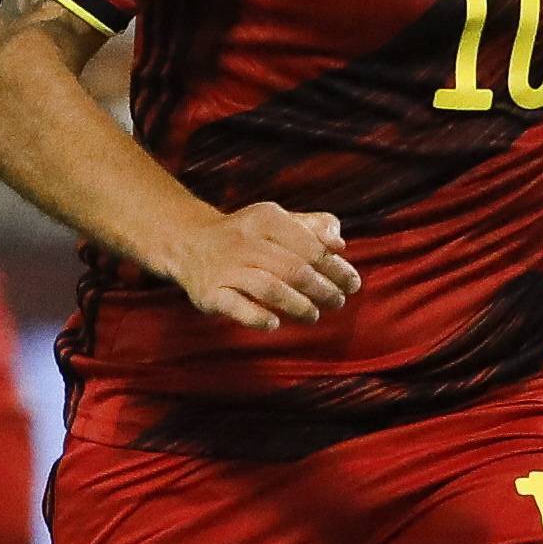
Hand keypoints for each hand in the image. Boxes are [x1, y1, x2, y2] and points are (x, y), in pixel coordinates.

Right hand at [164, 202, 362, 331]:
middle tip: (337, 302)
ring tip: (314, 315)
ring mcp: (225, 267)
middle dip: (322, 289)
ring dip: (298, 305)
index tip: (353, 284)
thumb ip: (313, 227)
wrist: (189, 242)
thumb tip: (339, 242)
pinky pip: (235, 306)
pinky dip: (257, 316)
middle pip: (294, 269)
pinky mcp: (209, 292)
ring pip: (269, 287)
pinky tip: (274, 323)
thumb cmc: (248, 235)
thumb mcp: (278, 221)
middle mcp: (244, 241)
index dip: (336, 268)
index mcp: (266, 219)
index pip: (311, 246)